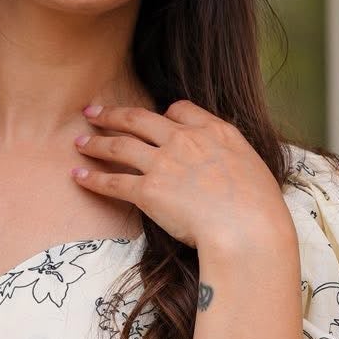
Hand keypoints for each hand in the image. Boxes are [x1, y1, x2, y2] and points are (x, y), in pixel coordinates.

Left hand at [71, 97, 292, 252]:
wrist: (247, 228)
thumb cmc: (260, 207)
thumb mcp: (254, 167)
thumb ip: (232, 159)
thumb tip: (228, 166)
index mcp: (214, 131)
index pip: (180, 110)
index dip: (163, 113)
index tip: (154, 117)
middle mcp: (185, 140)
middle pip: (139, 119)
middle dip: (112, 114)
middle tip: (92, 112)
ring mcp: (164, 164)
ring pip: (119, 145)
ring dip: (96, 142)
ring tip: (80, 142)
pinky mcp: (148, 191)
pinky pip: (113, 181)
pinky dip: (93, 179)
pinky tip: (79, 176)